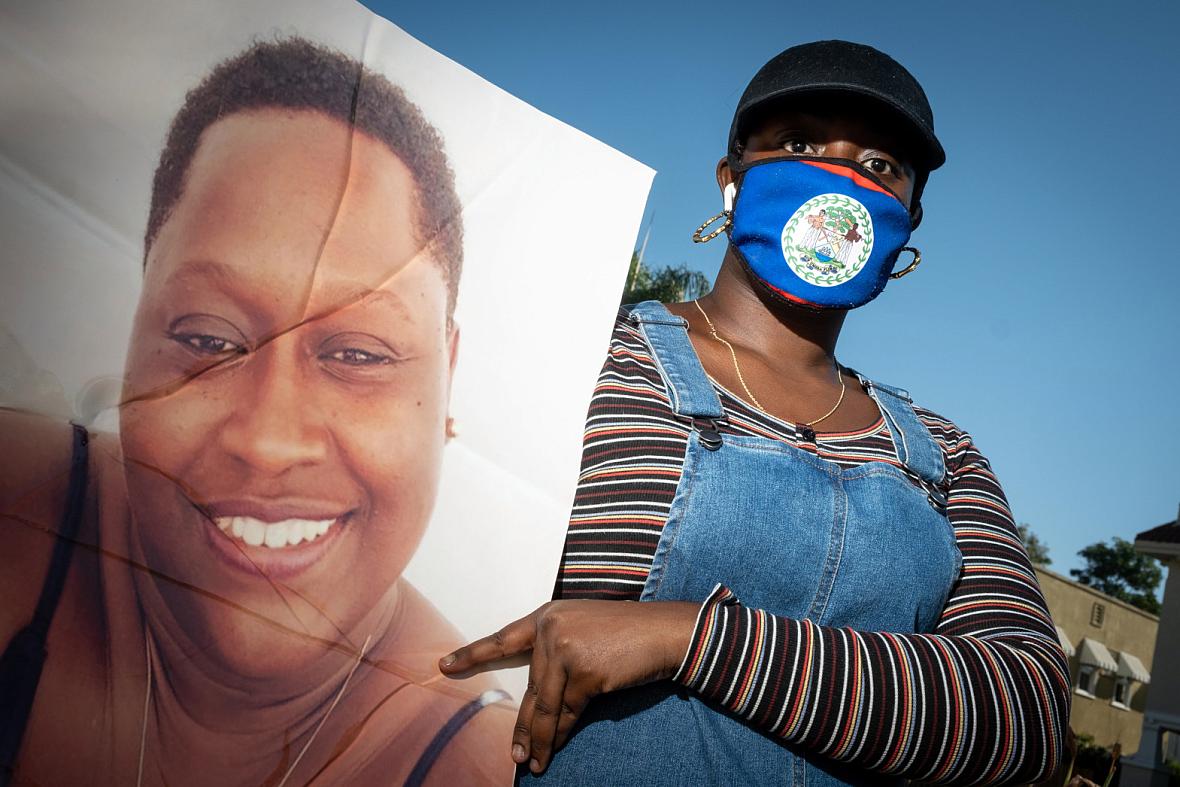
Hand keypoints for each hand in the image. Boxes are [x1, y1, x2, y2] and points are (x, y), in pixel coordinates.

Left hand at [439, 599, 698, 773]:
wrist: (665, 632)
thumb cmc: (628, 636)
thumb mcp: (585, 635)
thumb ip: (557, 658)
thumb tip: (539, 706)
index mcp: (548, 615)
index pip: (504, 638)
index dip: (473, 654)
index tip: (444, 665)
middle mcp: (551, 628)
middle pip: (530, 687)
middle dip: (524, 726)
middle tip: (514, 755)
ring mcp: (565, 648)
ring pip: (545, 705)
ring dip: (540, 739)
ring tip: (533, 763)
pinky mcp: (582, 671)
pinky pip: (567, 712)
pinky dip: (563, 733)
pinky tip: (558, 748)